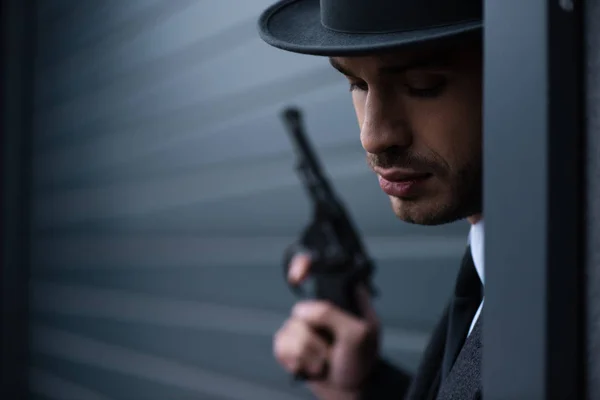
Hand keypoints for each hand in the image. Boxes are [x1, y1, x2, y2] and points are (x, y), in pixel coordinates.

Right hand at [273, 253, 380, 399]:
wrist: (353, 392)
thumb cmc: (362, 361)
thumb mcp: (358, 334)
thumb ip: (331, 314)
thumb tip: (302, 309)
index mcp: (341, 296)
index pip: (318, 269)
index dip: (303, 264)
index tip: (298, 276)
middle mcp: (320, 308)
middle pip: (300, 308)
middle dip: (315, 333)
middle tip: (333, 345)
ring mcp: (303, 326)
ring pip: (290, 330)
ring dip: (310, 353)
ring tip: (326, 359)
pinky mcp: (291, 344)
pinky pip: (280, 346)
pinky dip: (297, 361)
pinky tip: (312, 366)